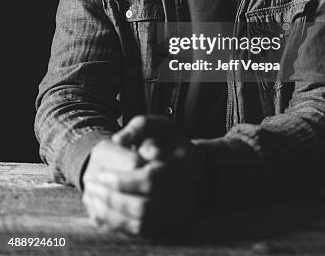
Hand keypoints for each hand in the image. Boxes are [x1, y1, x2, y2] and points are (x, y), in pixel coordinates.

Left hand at [83, 116, 207, 235]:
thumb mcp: (162, 126)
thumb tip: (118, 140)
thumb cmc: (175, 146)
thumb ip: (140, 125)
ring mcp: (176, 212)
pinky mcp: (167, 225)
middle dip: (113, 198)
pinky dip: (118, 224)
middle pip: (142, 206)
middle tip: (92, 188)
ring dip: (113, 213)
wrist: (200, 174)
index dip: (123, 181)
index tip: (101, 175)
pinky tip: (101, 212)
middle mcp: (182, 193)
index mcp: (181, 166)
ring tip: (94, 199)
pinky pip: (141, 230)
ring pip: (140, 222)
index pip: (149, 180)